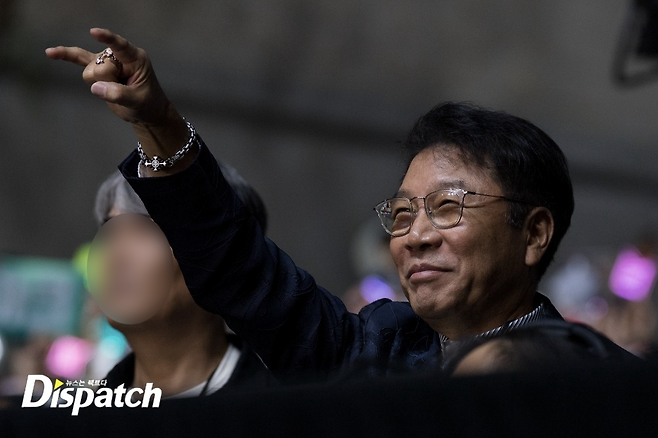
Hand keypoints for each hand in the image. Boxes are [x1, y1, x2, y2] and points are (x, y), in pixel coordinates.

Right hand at [46, 28, 193, 175]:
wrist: (147, 111)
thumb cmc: (148, 103)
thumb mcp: (137, 101)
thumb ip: (118, 94)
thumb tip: (95, 87)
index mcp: (135, 58)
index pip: (120, 45)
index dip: (107, 39)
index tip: (94, 32)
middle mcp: (119, 55)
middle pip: (98, 65)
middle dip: (106, 81)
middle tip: (125, 89)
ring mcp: (107, 61)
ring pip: (89, 71)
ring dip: (100, 84)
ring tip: (117, 89)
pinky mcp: (98, 69)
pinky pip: (78, 59)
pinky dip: (65, 56)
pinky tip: (50, 53)